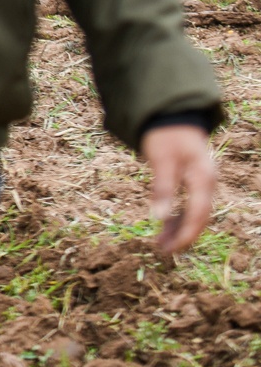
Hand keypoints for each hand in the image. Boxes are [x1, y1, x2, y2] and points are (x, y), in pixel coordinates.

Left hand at [142, 124, 216, 253]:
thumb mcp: (161, 159)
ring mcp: (202, 183)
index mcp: (203, 178)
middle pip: (198, 216)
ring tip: (160, 244)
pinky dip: (178, 216)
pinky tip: (165, 226)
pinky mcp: (194, 181)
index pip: (198, 214)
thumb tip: (159, 217)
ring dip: (179, 228)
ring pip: (193, 212)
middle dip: (182, 235)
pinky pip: (189, 204)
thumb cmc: (165, 136)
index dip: (186, 234)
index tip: (172, 249)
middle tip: (162, 251)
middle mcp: (207, 183)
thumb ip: (162, 187)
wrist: (172, 115)